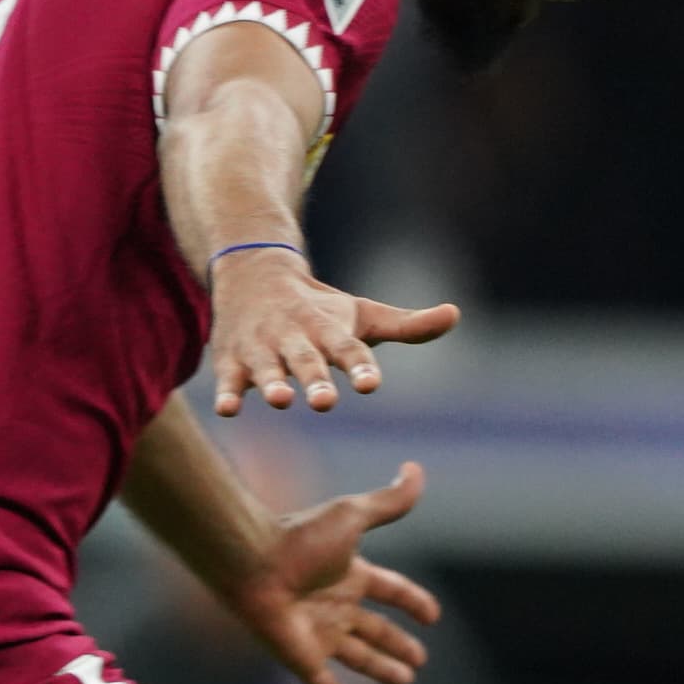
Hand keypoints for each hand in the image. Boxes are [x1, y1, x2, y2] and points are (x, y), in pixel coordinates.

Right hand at [203, 244, 455, 416]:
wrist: (251, 273)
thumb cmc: (317, 307)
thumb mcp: (362, 314)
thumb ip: (408, 326)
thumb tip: (456, 314)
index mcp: (329, 330)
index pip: (349, 350)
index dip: (359, 367)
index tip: (370, 385)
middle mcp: (296, 338)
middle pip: (308, 361)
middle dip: (316, 381)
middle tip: (326, 403)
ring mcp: (262, 348)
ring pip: (268, 368)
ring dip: (273, 384)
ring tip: (281, 401)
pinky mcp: (232, 360)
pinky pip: (228, 379)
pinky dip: (227, 393)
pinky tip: (228, 411)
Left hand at [223, 458, 439, 683]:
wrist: (251, 562)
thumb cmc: (298, 536)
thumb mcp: (352, 516)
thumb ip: (388, 501)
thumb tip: (417, 470)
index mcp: (347, 573)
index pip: (389, 589)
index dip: (412, 601)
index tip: (433, 615)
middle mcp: (334, 605)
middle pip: (374, 629)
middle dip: (397, 644)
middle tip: (419, 660)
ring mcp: (318, 634)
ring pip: (358, 659)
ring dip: (382, 670)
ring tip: (405, 682)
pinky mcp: (302, 659)